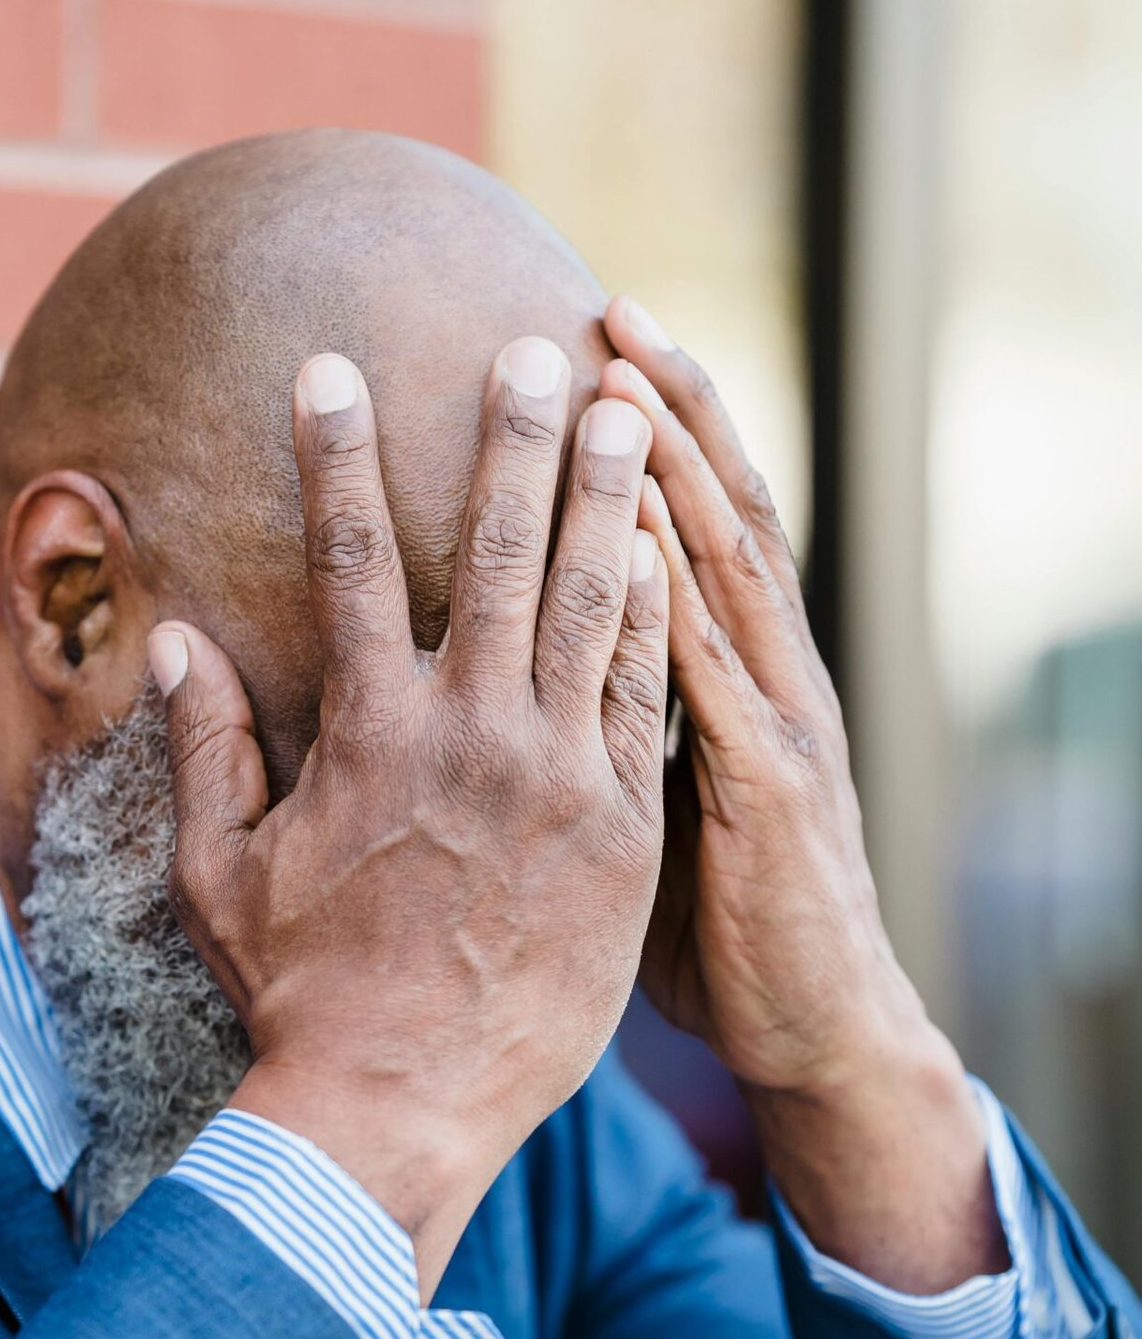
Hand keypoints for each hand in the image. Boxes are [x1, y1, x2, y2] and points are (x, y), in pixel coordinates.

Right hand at [150, 337, 669, 1298]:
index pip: (347, 558)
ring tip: (625, 411)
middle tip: (533, 348)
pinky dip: (658, 616)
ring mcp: (557, 778)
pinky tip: (671, 546)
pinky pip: (646, 698)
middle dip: (511, 436)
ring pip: (590, 604)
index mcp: (366, 733)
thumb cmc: (296, 994)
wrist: (399, 1106)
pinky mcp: (623, 829)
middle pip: (495, 551)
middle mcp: (468, 734)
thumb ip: (205, 748)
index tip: (330, 367)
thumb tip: (177, 641)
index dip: (334, 453)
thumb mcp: (218, 874)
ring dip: (605, 498)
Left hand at [602, 297, 1001, 1292]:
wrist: (812, 1031)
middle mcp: (767, 676)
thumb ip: (614, 726)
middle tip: (608, 308)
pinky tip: (640, 532)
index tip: (593, 342)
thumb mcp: (654, 806)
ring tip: (622, 377)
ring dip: (676, 468)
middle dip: (668, 405)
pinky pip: (714, 676)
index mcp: (738, 676)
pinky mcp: (766, 791)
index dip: (656, 432)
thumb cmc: (717, 925)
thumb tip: (526, 674)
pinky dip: (679, 597)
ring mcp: (775, 725)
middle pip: (722, 510)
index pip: (699, 524)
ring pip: (727, 570)